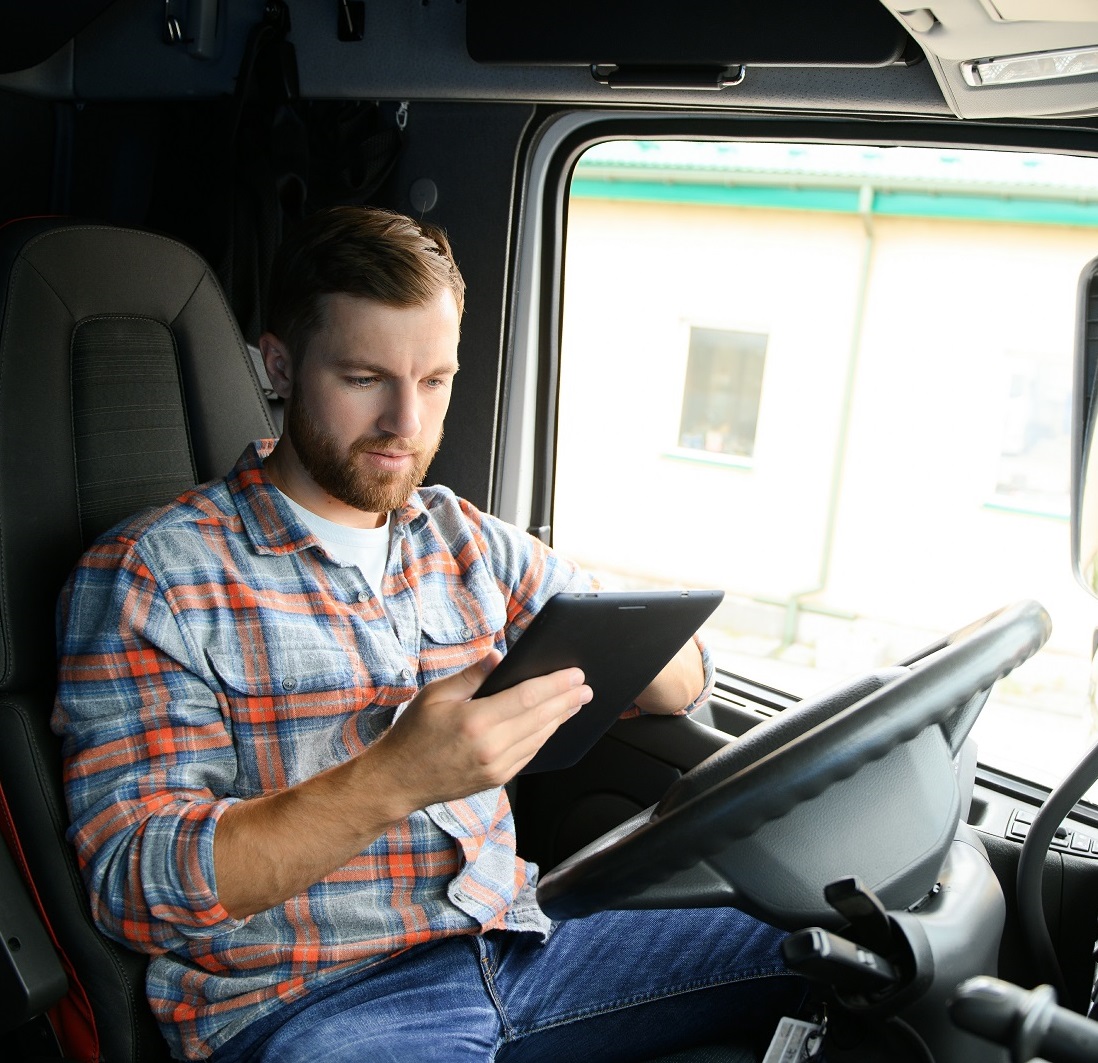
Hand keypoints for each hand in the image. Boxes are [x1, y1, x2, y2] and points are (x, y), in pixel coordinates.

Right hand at [214, 652, 591, 917]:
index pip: (528, 698)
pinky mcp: (496, 780)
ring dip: (560, 718)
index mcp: (476, 721)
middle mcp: (490, 747)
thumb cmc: (412, 734)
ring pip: (539, 738)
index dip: (556, 684)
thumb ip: (472, 675)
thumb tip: (499, 656)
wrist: (397, 780)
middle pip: (541, 718)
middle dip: (567, 700)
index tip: (575, 674)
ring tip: (575, 702)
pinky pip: (529, 755)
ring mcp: (495, 768)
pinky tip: (551, 725)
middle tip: (585, 687)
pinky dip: (544, 737)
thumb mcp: (436, 694)